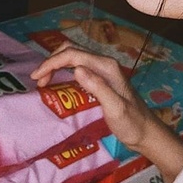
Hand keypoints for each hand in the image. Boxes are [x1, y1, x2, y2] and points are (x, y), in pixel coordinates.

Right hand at [31, 42, 182, 182]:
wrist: (146, 132)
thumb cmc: (131, 123)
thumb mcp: (115, 108)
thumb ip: (97, 87)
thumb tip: (76, 70)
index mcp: (106, 67)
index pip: (72, 55)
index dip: (51, 63)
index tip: (37, 78)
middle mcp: (104, 63)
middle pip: (71, 50)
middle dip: (51, 61)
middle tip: (39, 80)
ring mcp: (102, 69)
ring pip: (73, 56)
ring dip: (56, 64)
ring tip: (44, 81)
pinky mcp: (100, 77)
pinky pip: (77, 65)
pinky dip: (63, 69)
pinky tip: (57, 81)